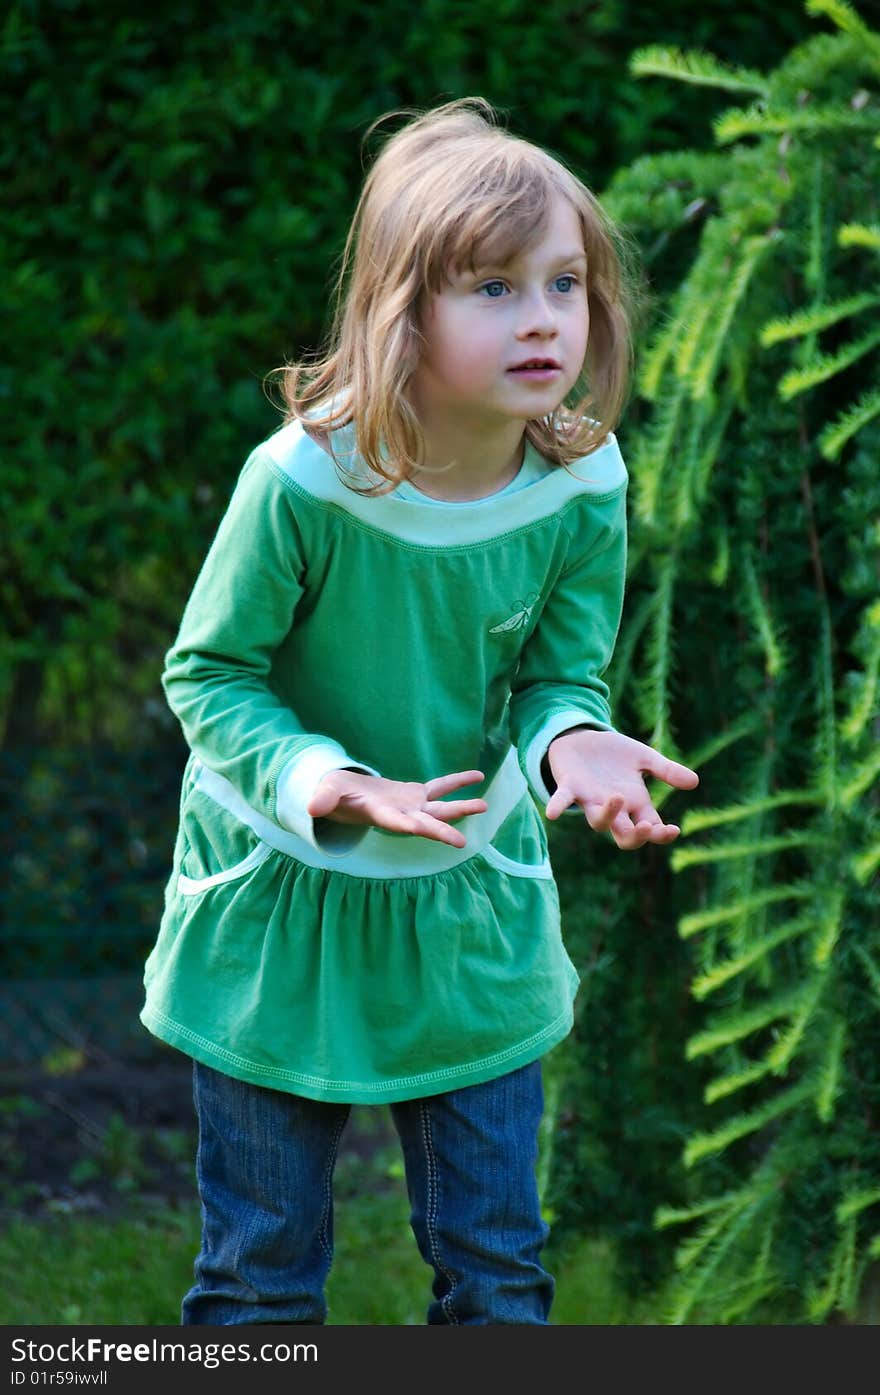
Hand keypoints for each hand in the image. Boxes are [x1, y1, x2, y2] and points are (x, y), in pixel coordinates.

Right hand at [307, 768, 487, 848]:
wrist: (346, 793)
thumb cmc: (335, 795)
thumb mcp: (327, 794)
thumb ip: (324, 800)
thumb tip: (310, 808)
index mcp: (382, 816)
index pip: (400, 825)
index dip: (415, 829)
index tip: (426, 834)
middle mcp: (402, 815)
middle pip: (425, 824)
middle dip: (442, 831)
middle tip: (461, 843)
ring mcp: (412, 805)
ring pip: (440, 807)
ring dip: (461, 807)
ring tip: (485, 805)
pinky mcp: (416, 793)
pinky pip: (441, 786)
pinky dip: (458, 781)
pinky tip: (478, 776)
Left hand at [545, 728, 698, 850]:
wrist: (583, 738)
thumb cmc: (615, 754)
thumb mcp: (644, 758)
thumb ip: (666, 771)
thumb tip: (695, 782)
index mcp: (635, 803)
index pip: (652, 827)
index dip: (662, 834)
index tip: (673, 830)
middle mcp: (614, 808)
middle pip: (626, 837)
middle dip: (638, 836)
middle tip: (647, 827)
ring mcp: (590, 800)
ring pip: (598, 822)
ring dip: (607, 815)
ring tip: (618, 797)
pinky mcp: (570, 786)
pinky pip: (563, 801)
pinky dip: (558, 806)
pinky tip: (552, 814)